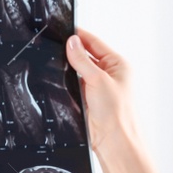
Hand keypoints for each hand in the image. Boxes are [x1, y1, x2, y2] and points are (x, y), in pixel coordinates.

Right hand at [66, 29, 138, 154]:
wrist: (113, 141)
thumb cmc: (117, 113)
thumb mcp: (98, 80)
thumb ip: (83, 60)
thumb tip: (72, 42)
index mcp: (118, 64)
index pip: (95, 42)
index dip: (79, 36)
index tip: (64, 30)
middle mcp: (109, 74)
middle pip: (85, 55)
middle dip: (71, 52)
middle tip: (55, 45)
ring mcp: (97, 86)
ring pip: (77, 69)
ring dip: (68, 67)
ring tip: (55, 62)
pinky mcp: (87, 98)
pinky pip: (73, 84)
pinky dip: (66, 81)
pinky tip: (58, 78)